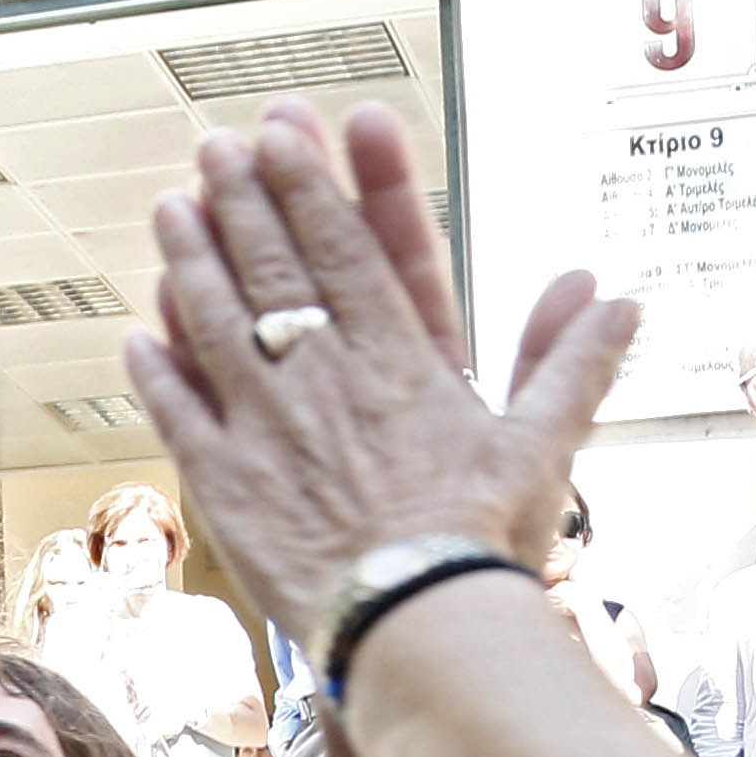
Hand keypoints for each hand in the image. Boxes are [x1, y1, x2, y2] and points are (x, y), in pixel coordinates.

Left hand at [124, 98, 634, 634]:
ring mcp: (265, 428)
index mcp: (398, 361)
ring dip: (191, 262)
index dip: (312, 187)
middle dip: (244, 200)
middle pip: (273, 270)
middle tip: (216, 146)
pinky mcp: (224, 486)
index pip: (345, 251)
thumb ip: (574, 365)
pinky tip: (136, 333)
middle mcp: (323, 379)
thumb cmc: (479, 542)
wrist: (413, 622)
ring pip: (215, 324)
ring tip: (171, 209)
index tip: (284, 134)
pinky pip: (179, 415)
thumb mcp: (542, 447)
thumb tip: (619, 297)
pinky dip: (156, 372)